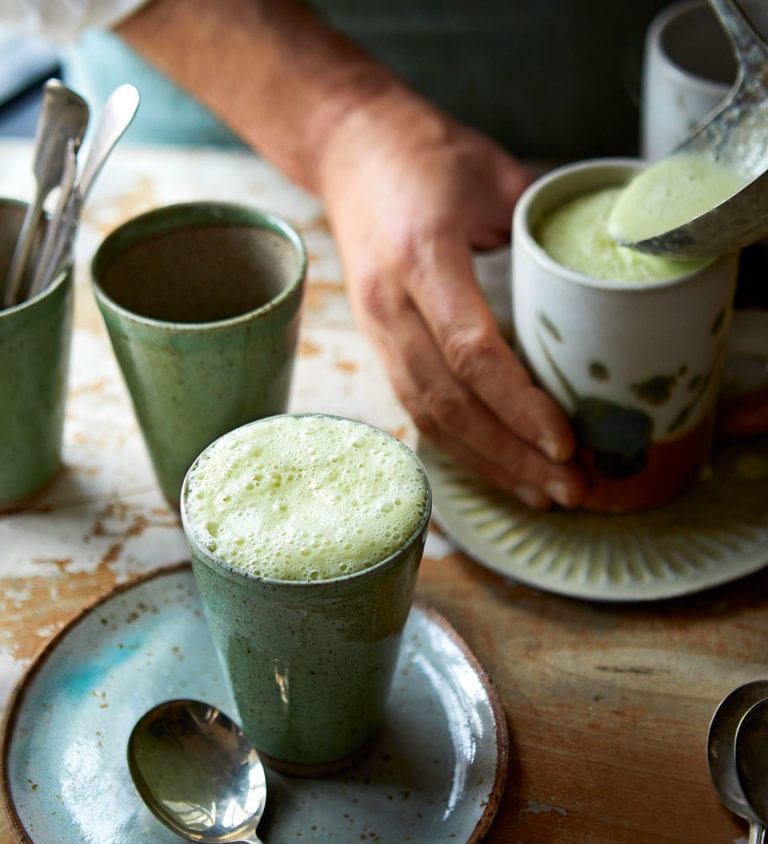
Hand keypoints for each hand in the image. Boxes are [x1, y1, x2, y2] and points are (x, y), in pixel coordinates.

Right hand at [318, 90, 587, 508]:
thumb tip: (611, 266)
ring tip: (541, 492)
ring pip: (428, 418)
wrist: (348, 150)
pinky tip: (498, 465)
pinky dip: (461, 445)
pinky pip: (418, 408)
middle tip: (568, 488)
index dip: (518, 405)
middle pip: (449, 403)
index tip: (565, 441)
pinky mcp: (378, 345)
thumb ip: (545, 226)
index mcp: (421, 258)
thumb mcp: (492, 173)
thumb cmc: (423, 154)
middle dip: (510, 454)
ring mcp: (377, 330)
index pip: (471, 352)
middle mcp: (390, 306)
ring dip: (487, 462)